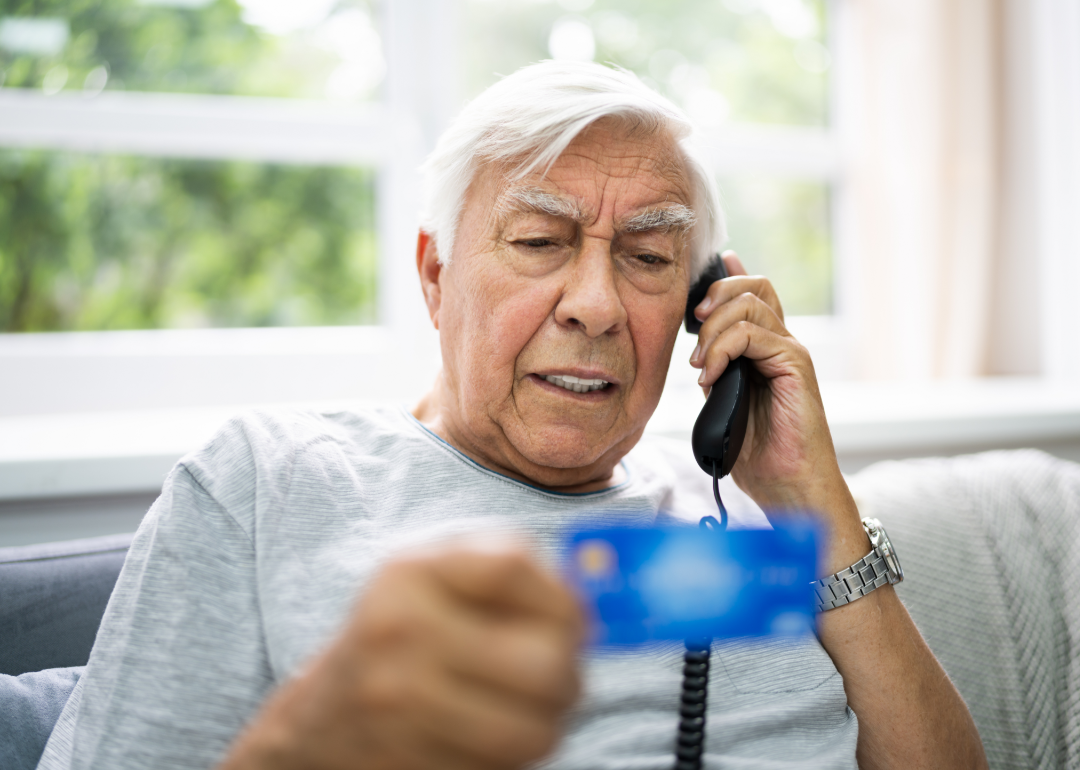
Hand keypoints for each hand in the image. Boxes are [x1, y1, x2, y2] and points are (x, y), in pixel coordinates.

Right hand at [219, 541, 584, 769]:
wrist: (318, 721)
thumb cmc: (400, 637)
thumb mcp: (435, 581)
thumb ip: (509, 571)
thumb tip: (603, 589)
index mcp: (410, 570)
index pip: (515, 565)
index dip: (564, 595)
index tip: (573, 619)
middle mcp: (398, 629)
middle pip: (543, 659)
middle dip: (570, 676)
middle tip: (561, 679)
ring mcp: (398, 702)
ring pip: (531, 731)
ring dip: (548, 726)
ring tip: (531, 711)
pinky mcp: (404, 762)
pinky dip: (509, 759)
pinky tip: (489, 736)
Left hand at [688, 252, 864, 568]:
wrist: (788, 485)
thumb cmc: (758, 454)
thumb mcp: (723, 403)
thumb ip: (716, 371)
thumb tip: (697, 351)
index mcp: (766, 350)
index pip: (753, 294)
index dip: (728, 276)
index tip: (698, 282)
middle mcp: (782, 344)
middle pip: (755, 286)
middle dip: (715, 296)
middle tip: (693, 327)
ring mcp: (791, 352)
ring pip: (750, 304)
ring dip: (712, 330)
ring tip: (699, 365)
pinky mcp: (796, 365)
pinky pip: (754, 334)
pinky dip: (722, 349)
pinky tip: (709, 375)